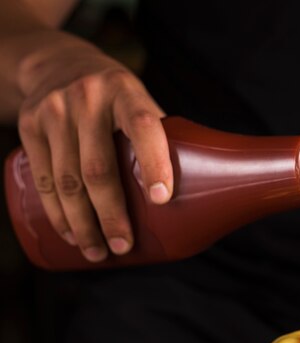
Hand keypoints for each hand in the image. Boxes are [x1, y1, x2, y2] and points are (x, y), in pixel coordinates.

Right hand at [17, 34, 172, 261]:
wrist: (58, 63)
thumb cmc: (117, 99)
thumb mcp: (140, 102)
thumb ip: (162, 140)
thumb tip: (200, 194)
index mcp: (126, 92)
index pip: (144, 126)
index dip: (154, 163)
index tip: (162, 199)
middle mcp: (88, 98)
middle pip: (98, 167)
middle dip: (112, 215)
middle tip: (123, 246)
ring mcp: (55, 111)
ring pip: (67, 180)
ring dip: (83, 224)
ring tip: (97, 251)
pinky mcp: (30, 125)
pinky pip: (43, 179)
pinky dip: (57, 213)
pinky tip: (70, 234)